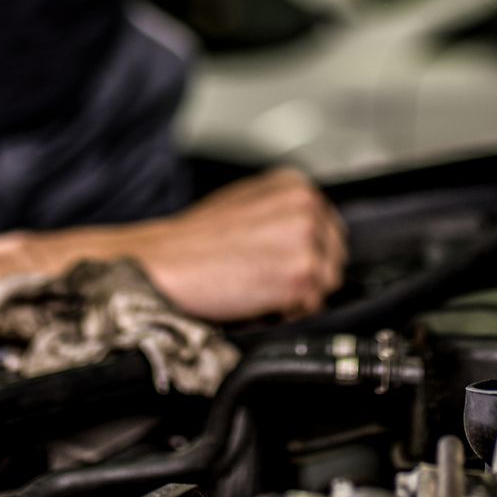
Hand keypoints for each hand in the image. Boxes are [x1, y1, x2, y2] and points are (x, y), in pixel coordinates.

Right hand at [133, 168, 347, 322]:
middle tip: (267, 279)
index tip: (283, 262)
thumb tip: (307, 235)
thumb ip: (282, 213)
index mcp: (293, 184)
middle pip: (333, 254)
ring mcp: (306, 238)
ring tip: (259, 289)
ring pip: (327, 281)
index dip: (306, 253)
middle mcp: (306, 204)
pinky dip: (290, 312)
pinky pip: (313, 305)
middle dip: (308, 273)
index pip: (327, 227)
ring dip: (300, 295)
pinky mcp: (302, 273)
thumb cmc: (194, 241)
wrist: (163, 264)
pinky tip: (259, 301)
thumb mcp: (244, 204)